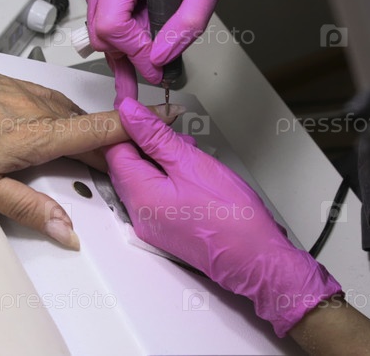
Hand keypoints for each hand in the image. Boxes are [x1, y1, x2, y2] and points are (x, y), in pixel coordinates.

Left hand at [0, 52, 176, 248]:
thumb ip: (27, 207)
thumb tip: (65, 230)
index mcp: (36, 135)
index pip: (101, 132)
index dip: (136, 131)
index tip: (166, 124)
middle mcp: (34, 106)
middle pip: (87, 124)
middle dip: (108, 143)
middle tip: (117, 164)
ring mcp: (17, 89)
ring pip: (65, 109)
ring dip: (81, 128)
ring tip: (83, 147)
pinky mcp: (0, 80)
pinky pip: (43, 97)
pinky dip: (57, 112)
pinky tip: (44, 121)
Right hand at [81, 0, 252, 85]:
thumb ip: (187, 24)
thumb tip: (160, 57)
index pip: (113, 25)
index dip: (135, 53)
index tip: (155, 66)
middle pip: (102, 34)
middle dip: (130, 55)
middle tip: (155, 69)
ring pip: (99, 34)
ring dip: (124, 54)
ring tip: (142, 71)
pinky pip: (101, 25)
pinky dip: (120, 46)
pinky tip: (131, 64)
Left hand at [105, 97, 341, 336]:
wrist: (255, 259)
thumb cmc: (230, 216)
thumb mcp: (190, 163)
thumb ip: (155, 136)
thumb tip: (129, 113)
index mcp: (140, 196)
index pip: (114, 151)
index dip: (125, 126)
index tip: (140, 109)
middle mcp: (140, 214)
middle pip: (127, 166)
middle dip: (144, 141)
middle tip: (168, 125)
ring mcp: (152, 225)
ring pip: (143, 179)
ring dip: (159, 158)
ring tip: (186, 148)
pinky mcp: (166, 230)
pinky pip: (156, 195)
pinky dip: (167, 177)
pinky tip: (189, 169)